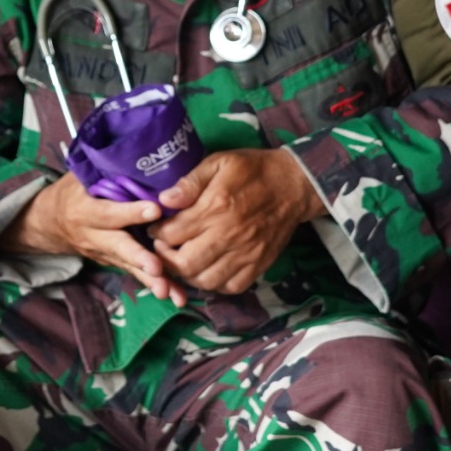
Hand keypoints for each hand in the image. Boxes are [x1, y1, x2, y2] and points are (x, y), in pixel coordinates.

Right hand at [1, 171, 181, 304]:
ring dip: (150, 281)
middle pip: (119, 248)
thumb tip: (135, 149)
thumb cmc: (71, 192)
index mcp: (85, 210)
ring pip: (129, 267)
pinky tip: (176, 297)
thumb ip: (102, 168)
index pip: (108, 212)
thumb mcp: (80, 175)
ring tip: (170, 293)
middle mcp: (94, 236)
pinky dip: (156, 286)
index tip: (154, 210)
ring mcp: (105, 252)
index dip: (129, 212)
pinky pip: (136, 275)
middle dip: (140, 259)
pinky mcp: (116, 262)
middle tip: (158, 268)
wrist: (49, 223)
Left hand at [145, 147, 319, 294]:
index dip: (156, 233)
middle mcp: (229, 235)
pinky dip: (215, 284)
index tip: (155, 228)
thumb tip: (164, 200)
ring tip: (184, 259)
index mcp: (215, 207)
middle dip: (166, 259)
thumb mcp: (219, 162)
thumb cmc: (253, 171)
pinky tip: (208, 268)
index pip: (172, 233)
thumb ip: (190, 182)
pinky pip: (231, 287)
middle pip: (185, 264)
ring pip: (205, 281)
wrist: (295, 185)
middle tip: (164, 248)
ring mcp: (246, 253)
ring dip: (188, 274)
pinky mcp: (259, 265)